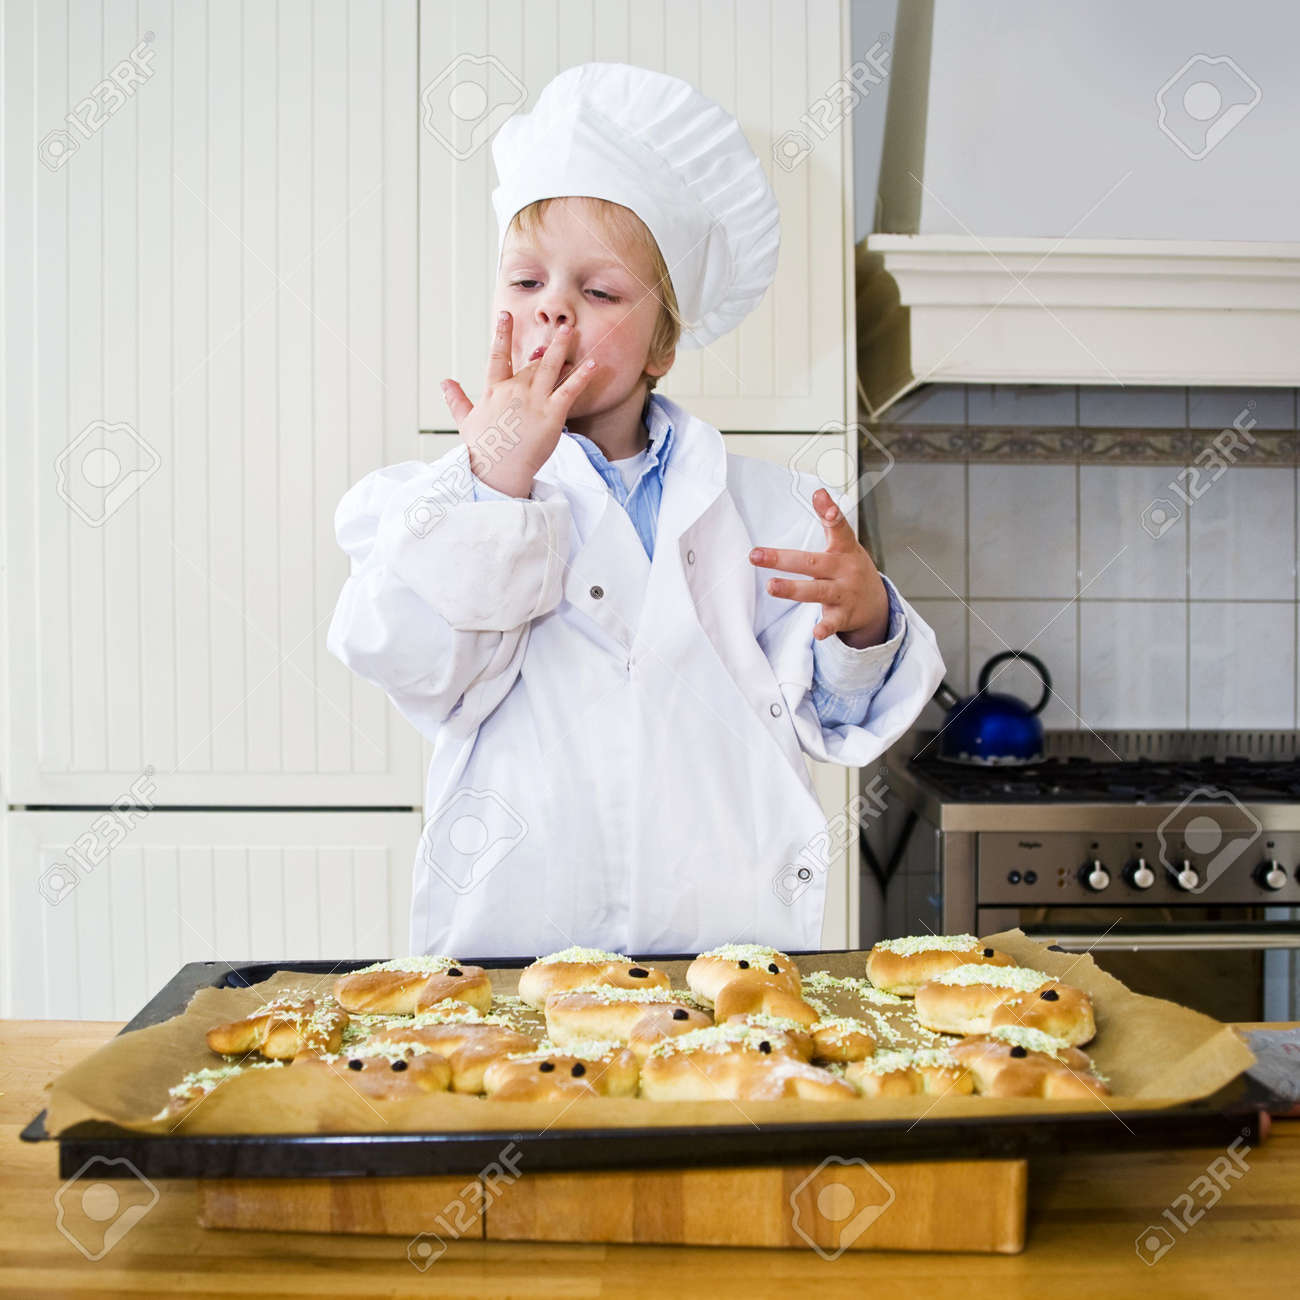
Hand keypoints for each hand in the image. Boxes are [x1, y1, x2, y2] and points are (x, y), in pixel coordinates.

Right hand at [440, 313, 598, 497]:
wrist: (497, 471)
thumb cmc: (482, 449)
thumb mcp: (465, 422)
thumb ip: (457, 400)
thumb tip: (444, 383)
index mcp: (494, 391)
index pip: (499, 356)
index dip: (502, 334)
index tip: (506, 314)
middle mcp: (514, 390)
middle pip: (532, 363)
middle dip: (547, 347)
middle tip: (561, 328)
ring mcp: (534, 400)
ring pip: (550, 367)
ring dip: (562, 347)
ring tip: (570, 330)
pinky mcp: (552, 414)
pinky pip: (570, 390)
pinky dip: (582, 376)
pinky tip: (593, 364)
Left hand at [748, 488, 890, 647]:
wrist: (876, 604)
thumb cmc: (850, 569)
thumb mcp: (845, 545)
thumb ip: (830, 522)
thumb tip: (817, 491)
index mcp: (844, 550)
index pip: (838, 527)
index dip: (829, 512)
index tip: (818, 496)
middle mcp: (844, 570)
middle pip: (813, 563)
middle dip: (783, 559)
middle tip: (756, 555)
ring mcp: (844, 593)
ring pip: (817, 591)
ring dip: (793, 589)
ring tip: (771, 586)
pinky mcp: (844, 616)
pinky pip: (833, 623)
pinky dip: (825, 628)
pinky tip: (816, 633)